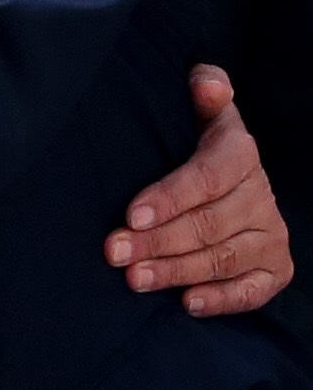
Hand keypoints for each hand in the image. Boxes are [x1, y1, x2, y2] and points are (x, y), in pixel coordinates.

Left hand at [106, 65, 292, 315]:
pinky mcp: (274, 269)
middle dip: (158, 240)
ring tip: (135, 279)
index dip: (170, 197)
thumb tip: (206, 85)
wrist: (231, 183)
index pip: (207, 177)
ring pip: (223, 258)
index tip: (130, 214)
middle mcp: (261, 197)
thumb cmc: (198, 146)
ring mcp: (271, 235)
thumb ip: (204, 91)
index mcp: (241, 154)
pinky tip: (187, 304)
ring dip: (177, 271)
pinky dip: (222, 300)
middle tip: (114, 252)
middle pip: (209, 223)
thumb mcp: (201, 112)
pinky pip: (252, 291)